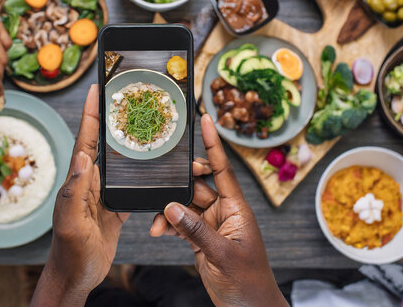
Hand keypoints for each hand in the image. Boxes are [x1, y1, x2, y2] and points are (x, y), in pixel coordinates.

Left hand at [32, 85, 128, 306]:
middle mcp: (90, 182)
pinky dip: (142, 174)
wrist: (76, 277)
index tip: (97, 88)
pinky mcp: (116, 208)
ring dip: (131, 145)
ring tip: (146, 125)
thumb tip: (83, 154)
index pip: (86, 139)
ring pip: (120, 163)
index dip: (91, 113)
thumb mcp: (71, 221)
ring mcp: (103, 194)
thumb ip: (75, 189)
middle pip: (104, 144)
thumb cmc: (69, 252)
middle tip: (128, 98)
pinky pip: (131, 186)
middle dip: (114, 120)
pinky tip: (154, 166)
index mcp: (78, 180)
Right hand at [150, 114, 287, 306]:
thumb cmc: (247, 283)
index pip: (223, 169)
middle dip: (177, 185)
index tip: (205, 119)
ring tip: (155, 224)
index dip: (214, 144)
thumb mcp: (222, 255)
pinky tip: (157, 231)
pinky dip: (167, 226)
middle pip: (197, 186)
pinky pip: (179, 224)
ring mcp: (210, 225)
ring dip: (168, 212)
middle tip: (161, 183)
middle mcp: (223, 211)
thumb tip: (171, 207)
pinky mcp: (200, 239)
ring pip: (184, 206)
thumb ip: (195, 230)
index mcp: (237, 208)